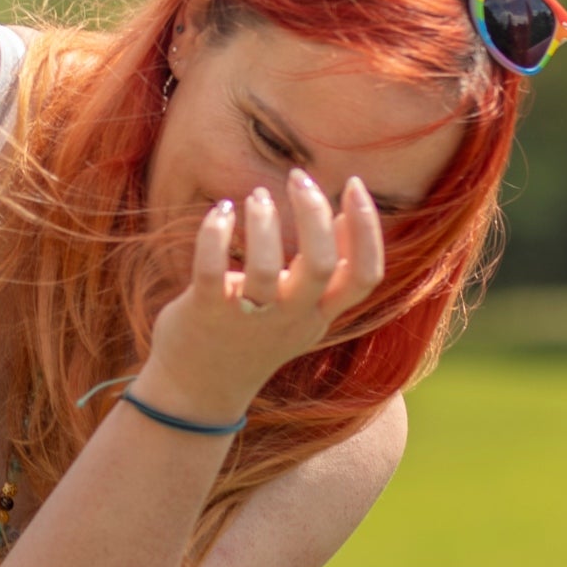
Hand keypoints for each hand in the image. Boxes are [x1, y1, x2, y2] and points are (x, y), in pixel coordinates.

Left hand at [137, 169, 384, 422]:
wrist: (197, 390)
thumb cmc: (253, 336)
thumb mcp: (301, 310)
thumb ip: (327, 269)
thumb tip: (348, 214)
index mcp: (319, 315)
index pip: (364, 276)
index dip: (368, 228)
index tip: (354, 185)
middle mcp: (290, 318)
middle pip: (319, 265)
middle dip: (313, 213)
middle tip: (299, 177)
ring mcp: (249, 318)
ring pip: (265, 269)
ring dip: (263, 222)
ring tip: (255, 196)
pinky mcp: (206, 313)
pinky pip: (212, 270)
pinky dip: (215, 234)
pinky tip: (221, 211)